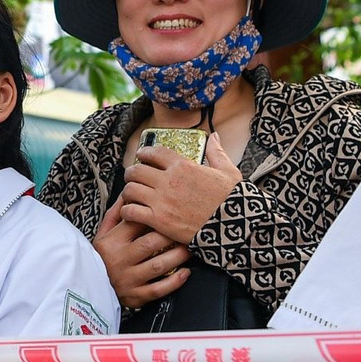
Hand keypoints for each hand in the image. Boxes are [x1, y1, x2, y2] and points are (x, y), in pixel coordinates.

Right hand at [91, 210, 189, 311]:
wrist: (89, 287)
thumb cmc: (102, 256)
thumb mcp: (103, 233)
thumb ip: (116, 213)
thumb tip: (129, 193)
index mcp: (111, 241)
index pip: (136, 223)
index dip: (155, 216)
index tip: (169, 212)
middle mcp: (119, 259)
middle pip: (151, 243)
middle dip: (171, 236)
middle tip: (185, 230)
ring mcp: (128, 279)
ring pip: (158, 266)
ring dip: (178, 256)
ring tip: (189, 248)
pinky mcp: (135, 295)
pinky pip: (158, 289)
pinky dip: (175, 281)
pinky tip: (185, 272)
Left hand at [116, 134, 241, 243]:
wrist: (233, 226)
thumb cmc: (232, 200)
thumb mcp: (228, 171)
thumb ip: (217, 152)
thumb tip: (214, 136)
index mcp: (183, 166)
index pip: (154, 153)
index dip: (144, 152)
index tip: (141, 155)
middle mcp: (168, 180)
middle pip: (136, 170)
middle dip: (131, 172)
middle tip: (133, 177)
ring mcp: (161, 200)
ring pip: (130, 189)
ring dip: (128, 192)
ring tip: (131, 195)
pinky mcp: (158, 220)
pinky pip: (131, 211)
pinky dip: (127, 211)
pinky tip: (131, 212)